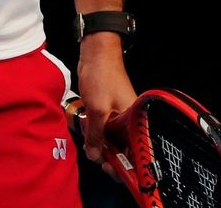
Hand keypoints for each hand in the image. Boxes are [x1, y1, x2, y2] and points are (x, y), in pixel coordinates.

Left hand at [77, 33, 136, 176]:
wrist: (96, 52)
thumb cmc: (102, 77)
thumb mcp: (97, 110)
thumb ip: (96, 135)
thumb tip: (94, 156)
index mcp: (136, 124)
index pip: (135, 155)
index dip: (123, 167)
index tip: (107, 168)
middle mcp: (131, 123)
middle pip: (122, 150)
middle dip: (105, 152)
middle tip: (93, 149)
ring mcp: (120, 117)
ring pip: (110, 139)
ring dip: (97, 139)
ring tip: (87, 129)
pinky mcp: (109, 111)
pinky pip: (103, 128)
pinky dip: (93, 129)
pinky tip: (85, 121)